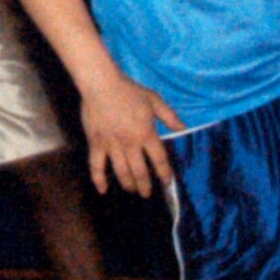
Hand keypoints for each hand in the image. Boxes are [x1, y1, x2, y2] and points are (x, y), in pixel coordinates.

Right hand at [80, 73, 185, 196]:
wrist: (102, 85)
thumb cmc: (129, 91)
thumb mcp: (154, 100)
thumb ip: (169, 116)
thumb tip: (183, 128)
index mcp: (146, 134)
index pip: (159, 160)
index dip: (164, 173)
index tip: (167, 183)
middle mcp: (130, 144)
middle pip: (140, 171)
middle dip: (145, 185)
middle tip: (146, 193)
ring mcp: (112, 146)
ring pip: (121, 172)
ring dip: (128, 184)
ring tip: (131, 189)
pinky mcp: (96, 144)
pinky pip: (96, 166)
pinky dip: (99, 180)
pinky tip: (102, 190)